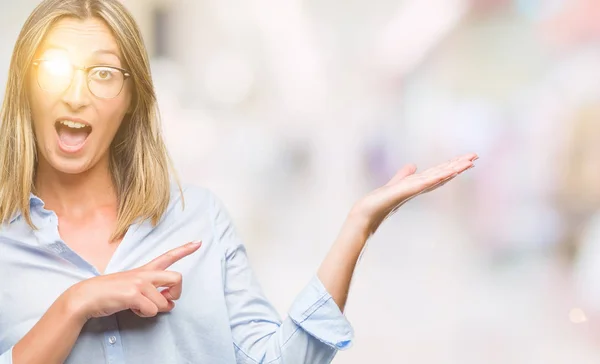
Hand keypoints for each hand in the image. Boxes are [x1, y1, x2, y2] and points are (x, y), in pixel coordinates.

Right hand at [65, 241, 201, 320]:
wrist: (87, 296)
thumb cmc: (111, 293)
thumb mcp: (133, 286)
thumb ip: (153, 292)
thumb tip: (170, 303)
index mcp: (145, 270)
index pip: (168, 256)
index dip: (185, 249)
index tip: (198, 242)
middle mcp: (145, 273)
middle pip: (177, 278)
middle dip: (177, 293)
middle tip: (167, 300)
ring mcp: (139, 283)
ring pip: (164, 302)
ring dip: (153, 310)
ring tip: (138, 306)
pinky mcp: (133, 295)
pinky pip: (151, 310)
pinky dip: (144, 314)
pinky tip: (132, 309)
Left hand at [350, 153, 477, 234]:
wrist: (367, 213)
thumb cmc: (380, 202)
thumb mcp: (395, 183)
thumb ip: (404, 175)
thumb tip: (413, 166)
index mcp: (418, 184)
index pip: (439, 172)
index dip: (453, 165)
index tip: (468, 158)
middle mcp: (419, 187)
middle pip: (443, 173)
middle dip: (459, 164)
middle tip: (476, 155)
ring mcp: (415, 189)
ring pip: (438, 176)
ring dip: (454, 168)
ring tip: (469, 161)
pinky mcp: (406, 191)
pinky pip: (425, 182)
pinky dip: (437, 176)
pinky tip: (448, 171)